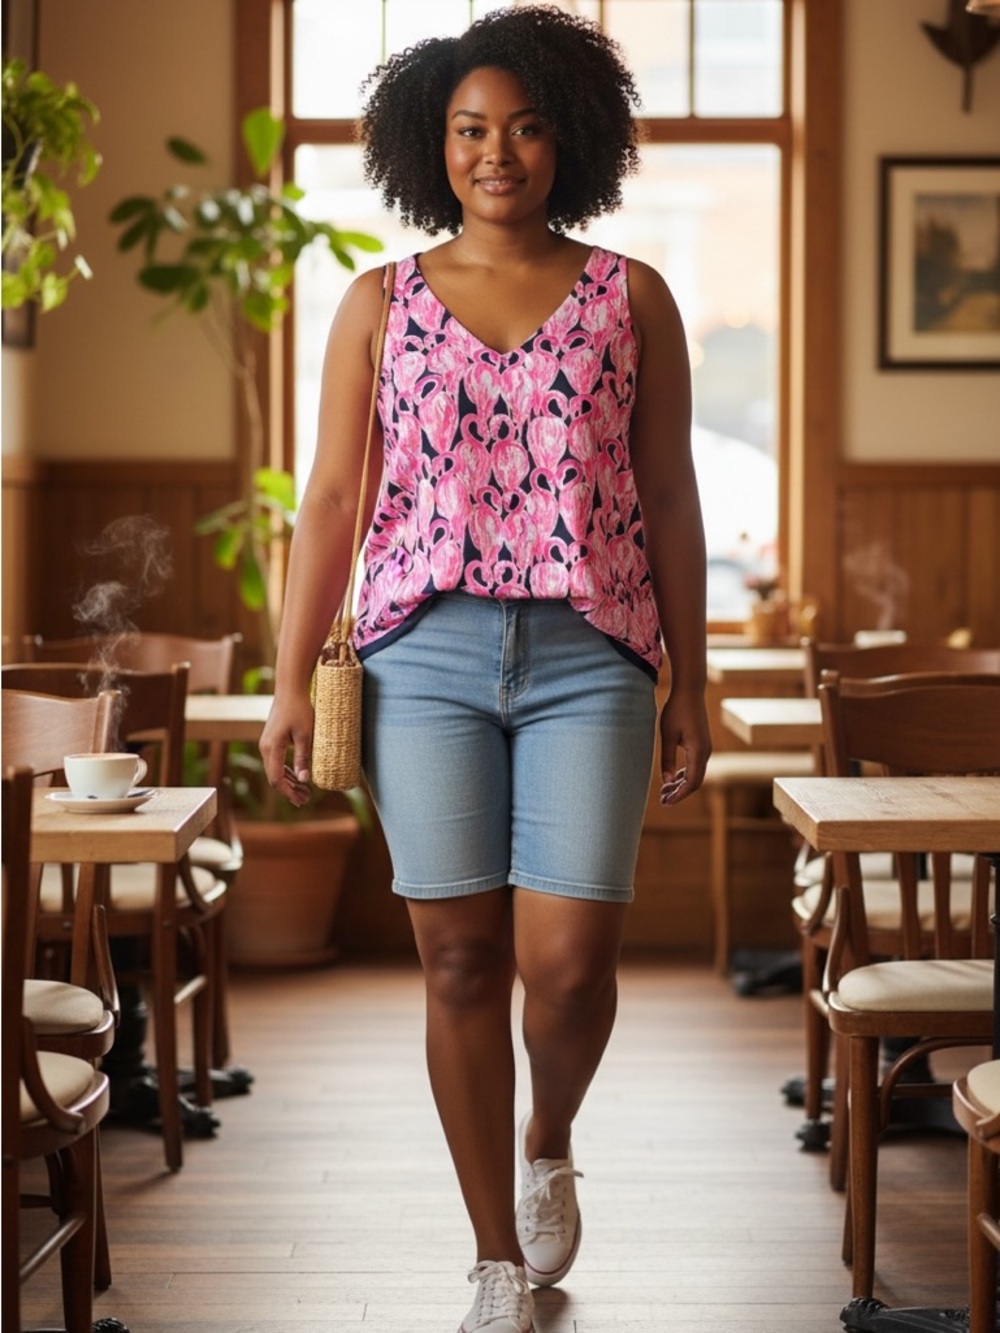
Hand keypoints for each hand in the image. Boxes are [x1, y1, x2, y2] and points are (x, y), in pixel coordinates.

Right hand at [259, 694, 314, 807]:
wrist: (290, 689)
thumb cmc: (299, 710)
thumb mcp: (305, 735)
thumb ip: (303, 758)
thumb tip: (306, 780)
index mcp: (271, 748)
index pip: (276, 779)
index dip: (288, 792)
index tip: (302, 800)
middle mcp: (265, 748)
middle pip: (274, 777)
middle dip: (290, 790)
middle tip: (306, 800)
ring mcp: (267, 744)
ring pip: (275, 770)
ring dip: (289, 782)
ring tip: (304, 793)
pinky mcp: (272, 740)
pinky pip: (277, 762)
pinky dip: (287, 772)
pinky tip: (299, 777)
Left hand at [658, 688, 710, 806]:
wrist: (690, 691)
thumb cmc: (676, 710)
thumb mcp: (667, 735)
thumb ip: (667, 759)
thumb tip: (667, 782)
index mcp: (698, 752)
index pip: (691, 782)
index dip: (679, 795)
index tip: (665, 802)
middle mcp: (705, 752)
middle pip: (695, 782)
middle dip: (679, 793)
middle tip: (663, 801)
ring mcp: (706, 748)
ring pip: (696, 775)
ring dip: (682, 785)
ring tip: (665, 792)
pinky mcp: (702, 744)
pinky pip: (696, 766)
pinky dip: (685, 775)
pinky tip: (673, 778)